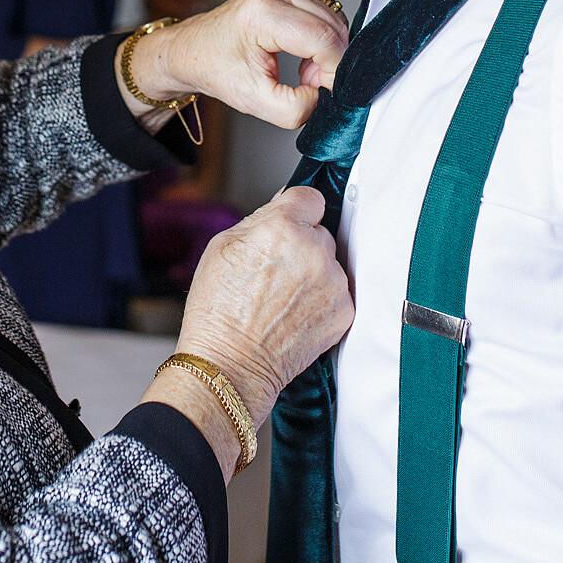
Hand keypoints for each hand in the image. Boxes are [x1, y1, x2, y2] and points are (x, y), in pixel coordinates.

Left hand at [128, 0, 348, 128]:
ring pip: (335, 19)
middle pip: (334, 28)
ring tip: (301, 67)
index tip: (319, 89)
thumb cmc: (217, 69)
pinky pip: (327, 11)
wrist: (195, 48)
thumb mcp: (254, 102)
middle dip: (330, 62)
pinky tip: (300, 49)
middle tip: (307, 82)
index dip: (333, 71)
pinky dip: (322, 35)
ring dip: (328, 49)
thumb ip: (296, 108)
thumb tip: (326, 93)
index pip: (325, 39)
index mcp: (262, 13)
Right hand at [156, 187, 352, 432]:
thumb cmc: (218, 311)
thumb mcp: (223, 247)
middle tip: (276, 271)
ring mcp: (333, 283)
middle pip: (321, 232)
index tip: (291, 224)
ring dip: (314, 274)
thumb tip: (285, 202)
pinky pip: (337, 293)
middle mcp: (314, 251)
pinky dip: (321, 301)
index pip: (310, 197)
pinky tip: (294, 314)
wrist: (230, 365)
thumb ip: (261, 218)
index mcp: (282, 228)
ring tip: (282, 298)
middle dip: (303, 245)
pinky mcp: (344, 311)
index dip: (297, 211)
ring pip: (330, 263)